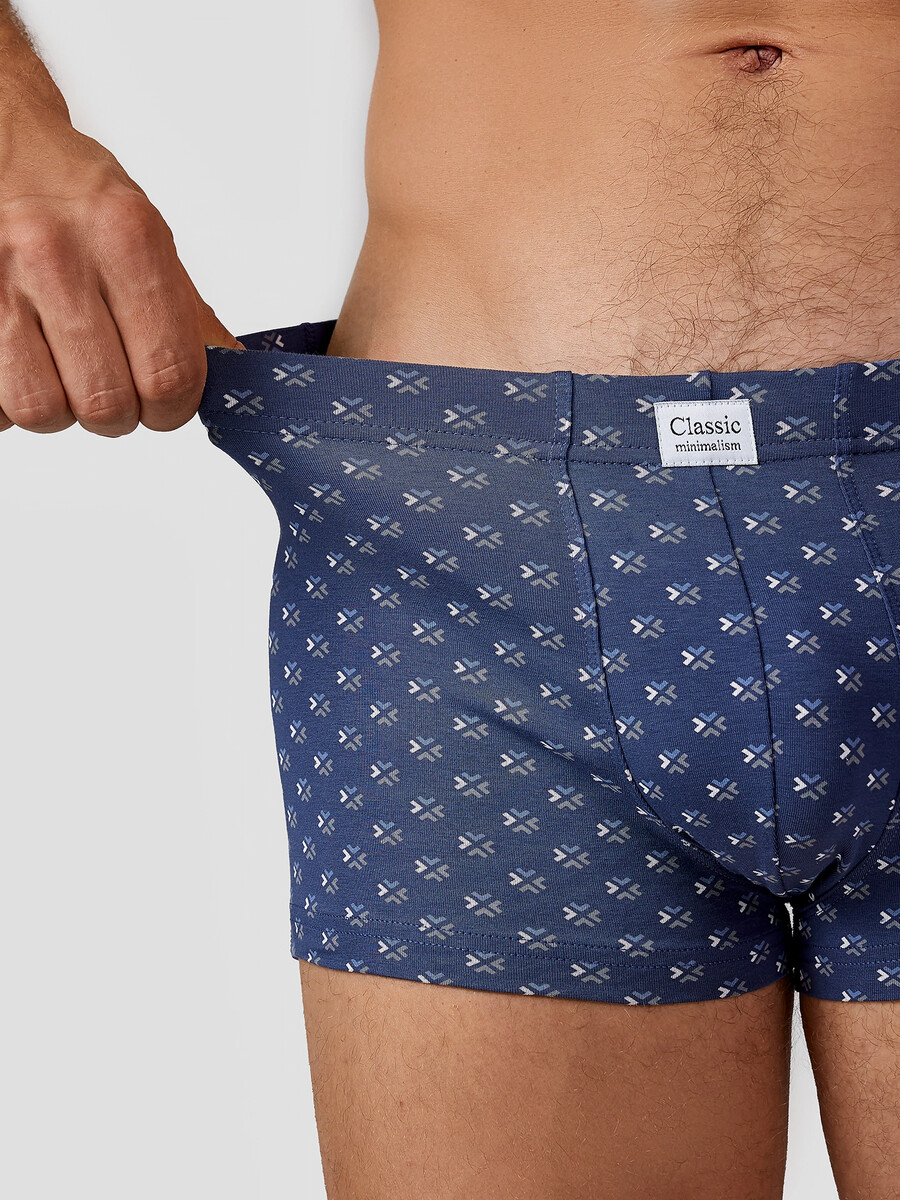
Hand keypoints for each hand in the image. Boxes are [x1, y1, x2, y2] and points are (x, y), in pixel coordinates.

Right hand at [0, 122, 242, 436]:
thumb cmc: (74, 196)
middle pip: (105, 403)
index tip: (164, 403)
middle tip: (111, 389)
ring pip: (41, 410)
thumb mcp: (146, 237)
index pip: (169, 373)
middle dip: (116, 415)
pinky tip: (21, 360)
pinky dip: (8, 399)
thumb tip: (237, 380)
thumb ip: (189, 315)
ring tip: (61, 373)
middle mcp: (58, 255)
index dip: (172, 409)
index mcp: (127, 239)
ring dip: (58, 410)